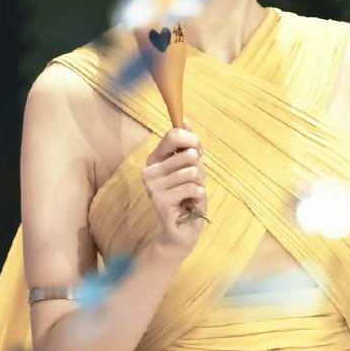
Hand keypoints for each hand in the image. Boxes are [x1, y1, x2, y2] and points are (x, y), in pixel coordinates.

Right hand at [142, 126, 208, 261]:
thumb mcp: (190, 168)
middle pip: (188, 154)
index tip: (199, 153)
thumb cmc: (187, 197)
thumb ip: (187, 145)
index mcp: (154, 159)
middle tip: (194, 183)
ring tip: (192, 195)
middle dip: (200, 168)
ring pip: (192, 171)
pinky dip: (199, 196)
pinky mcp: (160, 201)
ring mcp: (152, 187)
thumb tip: (185, 120)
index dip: (193, 141)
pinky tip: (192, 204)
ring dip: (199, 184)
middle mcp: (149, 171)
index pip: (174, 135)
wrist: (182, 230)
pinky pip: (191, 188)